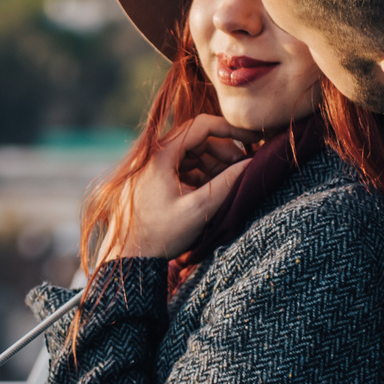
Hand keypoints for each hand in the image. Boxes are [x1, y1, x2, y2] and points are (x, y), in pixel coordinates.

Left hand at [109, 114, 256, 261]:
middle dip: (223, 150)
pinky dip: (199, 174)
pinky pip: (181, 167)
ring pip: (190, 153)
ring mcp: (150, 166)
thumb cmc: (161, 235)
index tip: (253, 138)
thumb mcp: (199, 209)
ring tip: (229, 182)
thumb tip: (251, 164)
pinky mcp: (151, 179)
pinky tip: (211, 190)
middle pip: (196, 139)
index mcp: (160, 154)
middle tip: (243, 168)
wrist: (130, 257)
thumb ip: (227, 183)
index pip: (202, 125)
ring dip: (212, 164)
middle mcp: (152, 154)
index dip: (231, 129)